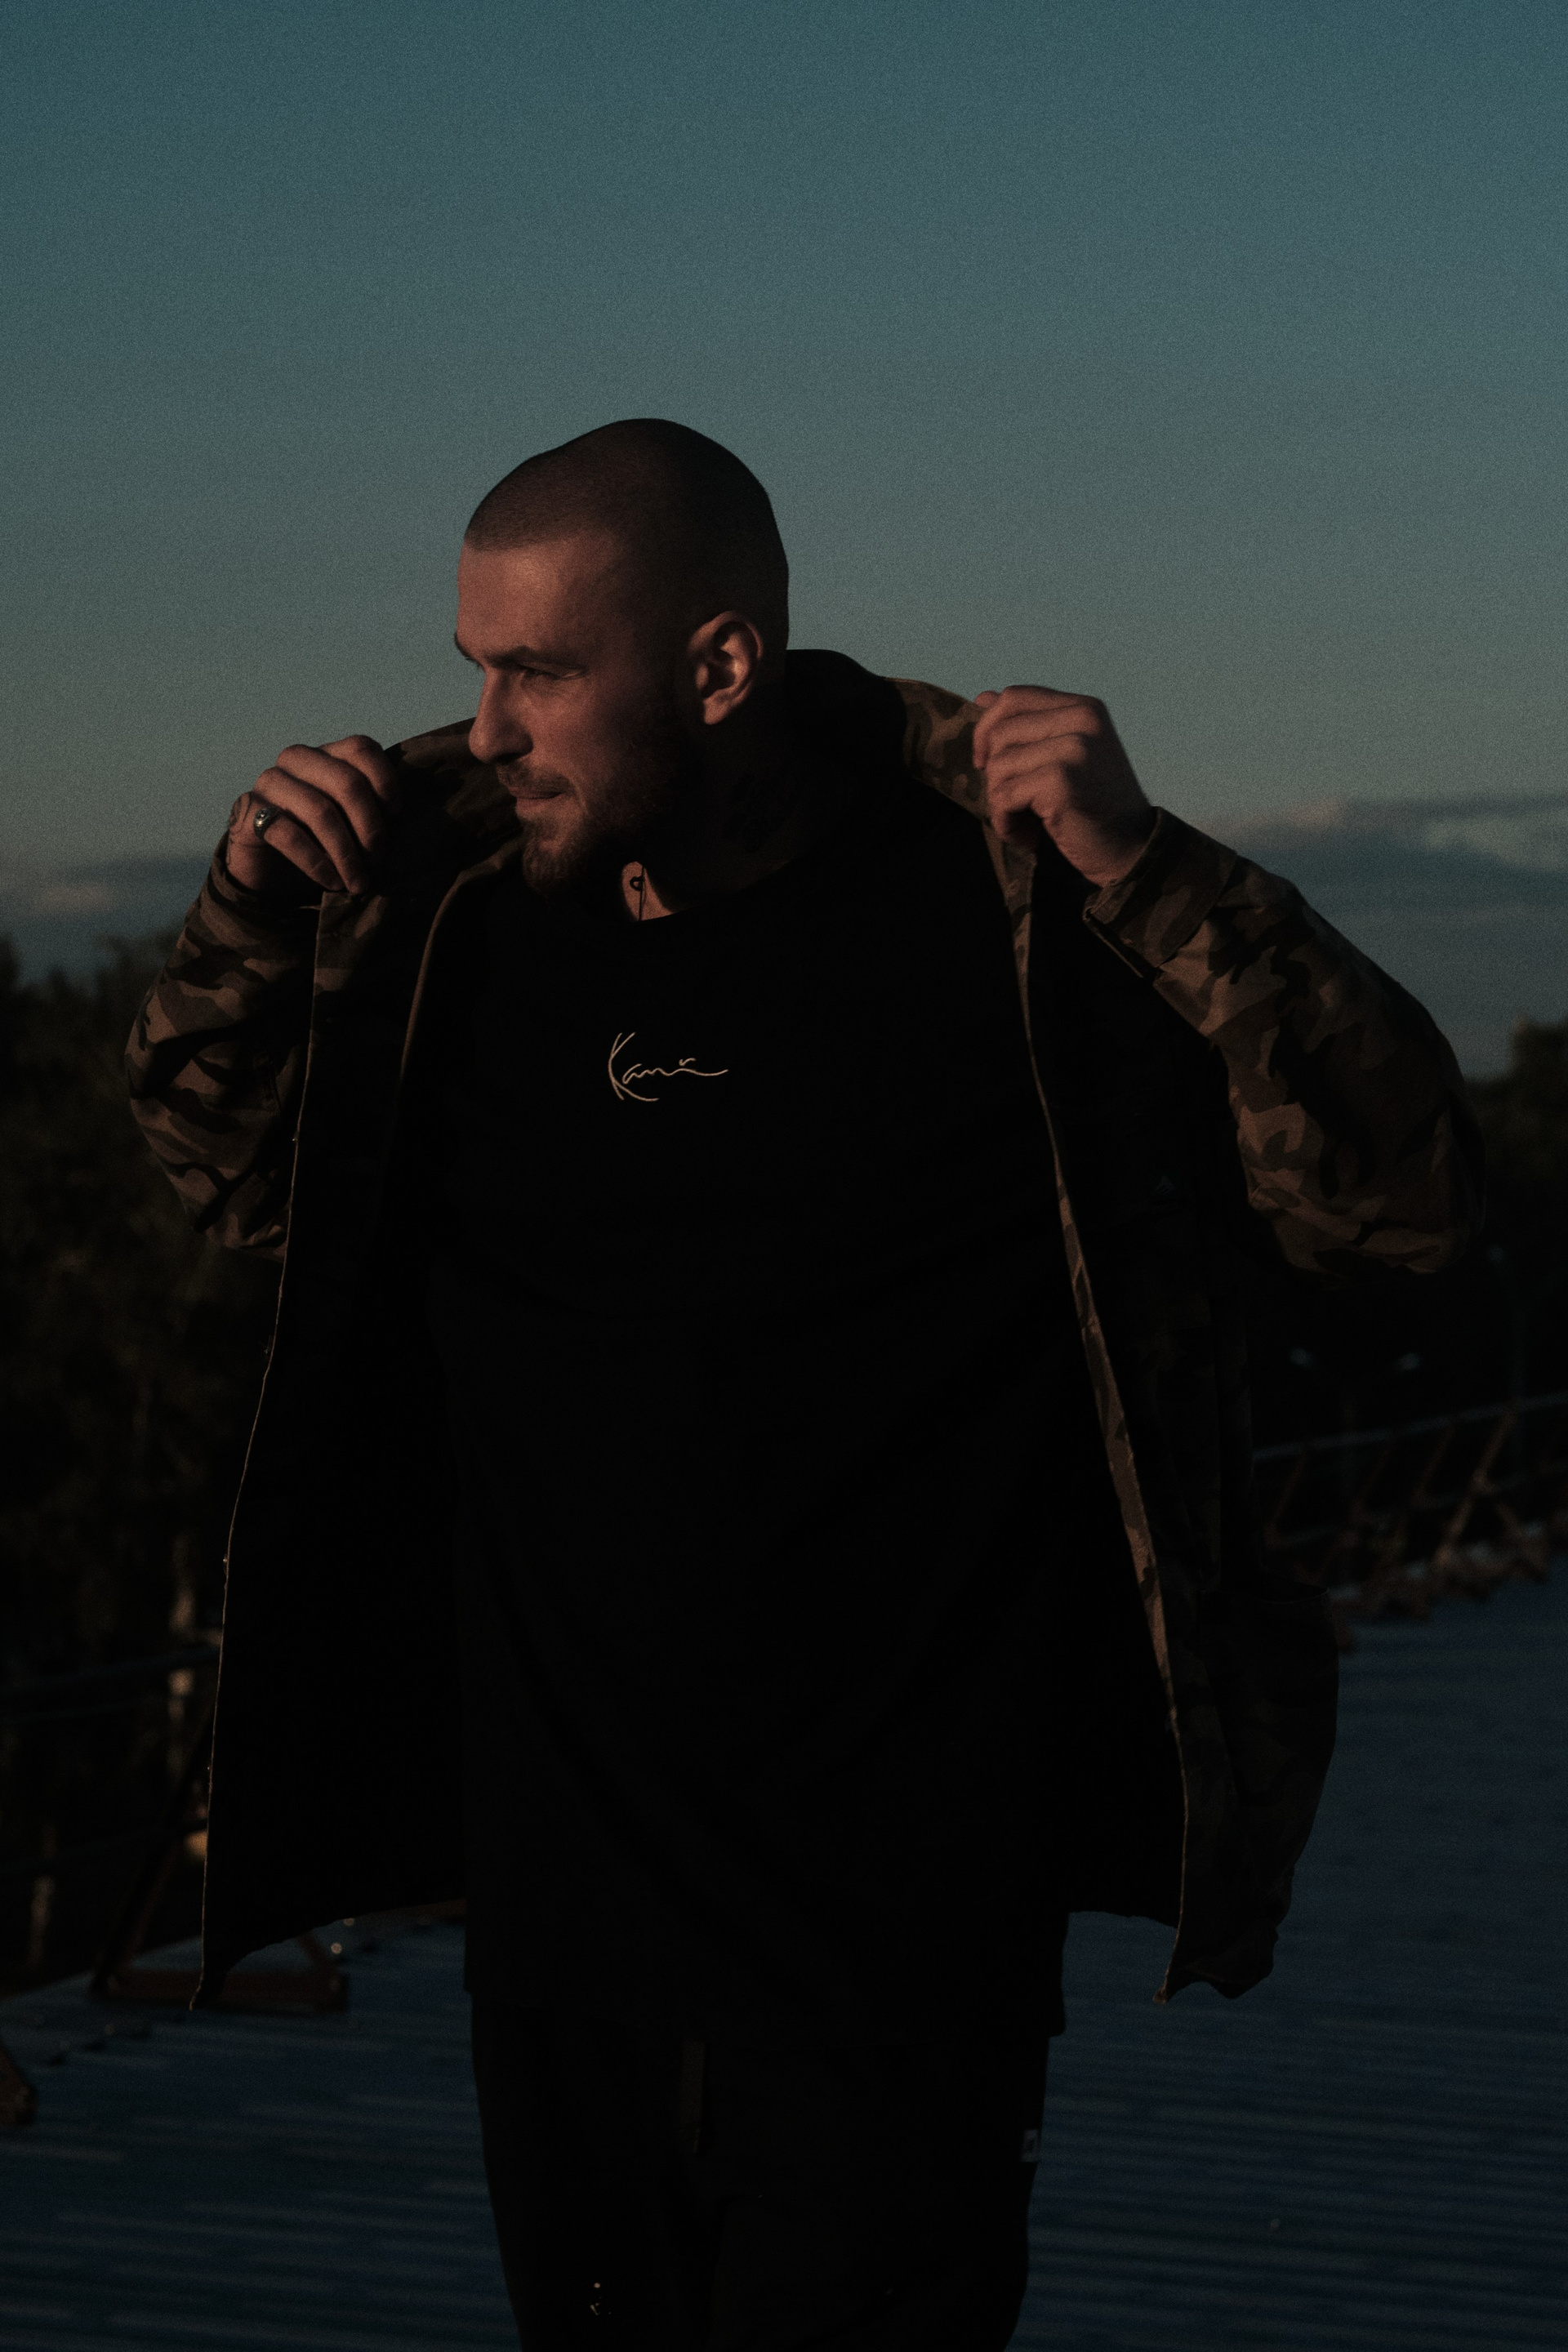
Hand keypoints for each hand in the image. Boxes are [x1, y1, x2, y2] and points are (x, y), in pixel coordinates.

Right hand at [226, 735, 402, 899]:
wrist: (268, 872)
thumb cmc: (321, 844)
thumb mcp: (352, 824)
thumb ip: (375, 811)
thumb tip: (415, 821)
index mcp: (326, 755)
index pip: (361, 748)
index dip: (385, 780)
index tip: (397, 816)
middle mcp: (297, 760)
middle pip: (346, 781)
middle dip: (370, 827)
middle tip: (379, 860)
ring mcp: (270, 782)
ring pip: (320, 811)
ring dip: (346, 854)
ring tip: (359, 883)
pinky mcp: (249, 811)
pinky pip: (289, 835)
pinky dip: (317, 863)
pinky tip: (332, 882)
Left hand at [972, 685, 1154, 886]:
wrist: (1132, 849)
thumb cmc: (1093, 805)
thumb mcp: (1065, 755)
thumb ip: (1029, 725)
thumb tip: (981, 697)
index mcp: (1083, 708)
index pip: (1013, 698)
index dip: (987, 728)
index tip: (985, 761)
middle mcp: (1081, 719)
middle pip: (1000, 734)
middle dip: (993, 775)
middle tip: (1015, 805)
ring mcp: (1073, 748)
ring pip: (997, 766)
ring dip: (1000, 804)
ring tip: (1027, 823)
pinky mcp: (1060, 781)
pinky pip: (1003, 796)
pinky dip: (1006, 823)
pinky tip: (1029, 836)